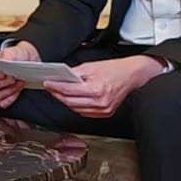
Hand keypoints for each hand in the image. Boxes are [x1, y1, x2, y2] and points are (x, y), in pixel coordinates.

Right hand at [0, 41, 39, 108]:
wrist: (29, 59)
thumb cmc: (18, 54)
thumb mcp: (13, 52)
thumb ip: (5, 58)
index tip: (3, 74)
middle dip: (5, 83)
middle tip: (13, 77)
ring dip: (10, 90)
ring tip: (18, 82)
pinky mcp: (3, 94)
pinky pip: (2, 102)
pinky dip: (11, 98)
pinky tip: (17, 90)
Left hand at [41, 55, 165, 117]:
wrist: (132, 76)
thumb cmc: (115, 69)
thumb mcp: (92, 66)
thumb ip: (75, 73)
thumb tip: (61, 77)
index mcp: (96, 89)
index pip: (69, 90)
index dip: (56, 87)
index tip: (47, 83)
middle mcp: (99, 102)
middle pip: (70, 102)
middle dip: (58, 94)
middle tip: (50, 87)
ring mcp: (102, 110)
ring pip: (75, 109)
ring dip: (65, 101)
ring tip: (59, 92)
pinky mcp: (104, 114)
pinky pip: (84, 112)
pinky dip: (75, 106)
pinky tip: (71, 99)